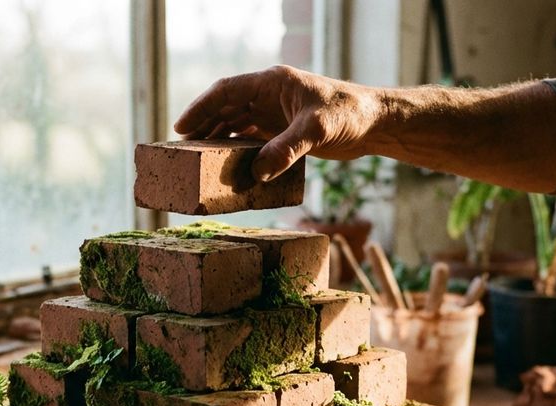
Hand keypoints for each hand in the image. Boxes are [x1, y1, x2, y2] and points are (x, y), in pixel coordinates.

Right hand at [174, 65, 378, 181]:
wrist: (374, 123)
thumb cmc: (350, 115)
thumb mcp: (317, 130)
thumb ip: (287, 150)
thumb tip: (258, 172)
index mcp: (273, 83)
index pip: (227, 91)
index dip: (201, 108)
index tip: (180, 127)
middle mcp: (270, 95)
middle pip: (226, 108)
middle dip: (203, 127)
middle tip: (181, 150)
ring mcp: (275, 113)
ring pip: (236, 124)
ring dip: (217, 140)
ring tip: (197, 160)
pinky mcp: (283, 131)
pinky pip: (252, 140)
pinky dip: (237, 151)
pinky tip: (226, 166)